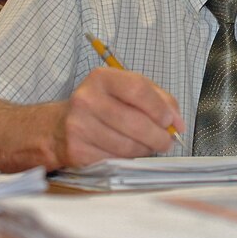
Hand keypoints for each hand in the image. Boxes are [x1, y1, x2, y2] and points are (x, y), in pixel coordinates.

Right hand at [57, 67, 184, 166]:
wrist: (59, 127)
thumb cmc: (102, 106)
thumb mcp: (127, 91)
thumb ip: (158, 99)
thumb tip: (177, 122)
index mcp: (102, 78)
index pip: (138, 89)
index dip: (160, 108)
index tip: (171, 121)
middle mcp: (87, 99)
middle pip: (135, 122)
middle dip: (158, 136)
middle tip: (166, 141)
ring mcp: (79, 126)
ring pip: (127, 145)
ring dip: (145, 149)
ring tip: (148, 146)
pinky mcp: (77, 150)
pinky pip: (115, 159)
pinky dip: (128, 159)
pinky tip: (128, 152)